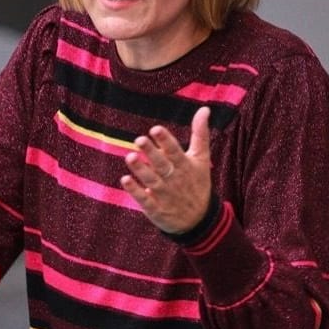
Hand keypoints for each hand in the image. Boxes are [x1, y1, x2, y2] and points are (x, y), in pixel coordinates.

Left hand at [122, 106, 213, 233]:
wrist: (199, 219)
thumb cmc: (197, 182)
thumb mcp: (201, 158)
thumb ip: (200, 134)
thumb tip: (204, 108)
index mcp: (185, 165)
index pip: (175, 151)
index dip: (165, 140)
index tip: (155, 129)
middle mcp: (174, 179)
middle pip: (161, 164)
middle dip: (151, 152)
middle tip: (139, 140)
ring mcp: (164, 194)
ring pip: (151, 180)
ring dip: (140, 169)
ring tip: (129, 157)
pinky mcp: (156, 208)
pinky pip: (144, 199)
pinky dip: (135, 191)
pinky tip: (124, 180)